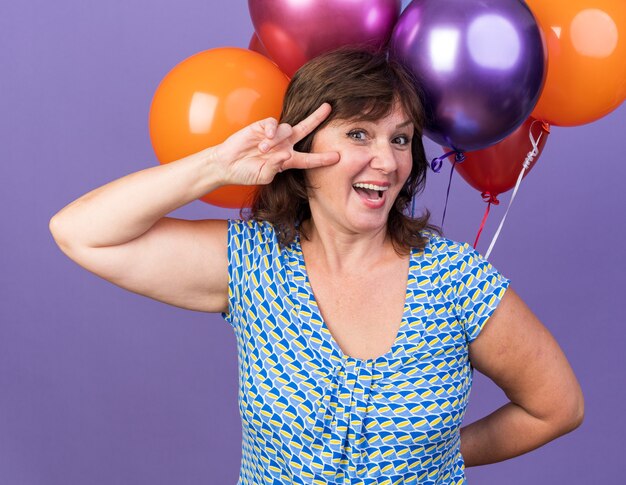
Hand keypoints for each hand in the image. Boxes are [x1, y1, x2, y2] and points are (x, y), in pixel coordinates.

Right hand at [210, 103, 339, 185]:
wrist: (226, 165)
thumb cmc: (245, 173)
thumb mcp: (263, 176)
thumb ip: (275, 167)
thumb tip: (285, 153)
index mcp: (287, 160)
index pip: (308, 159)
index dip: (322, 159)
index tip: (337, 157)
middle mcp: (283, 145)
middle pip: (305, 130)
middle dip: (317, 118)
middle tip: (329, 108)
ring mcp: (273, 135)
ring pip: (287, 129)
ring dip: (277, 140)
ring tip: (262, 150)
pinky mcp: (261, 127)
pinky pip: (273, 123)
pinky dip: (271, 130)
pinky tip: (265, 138)